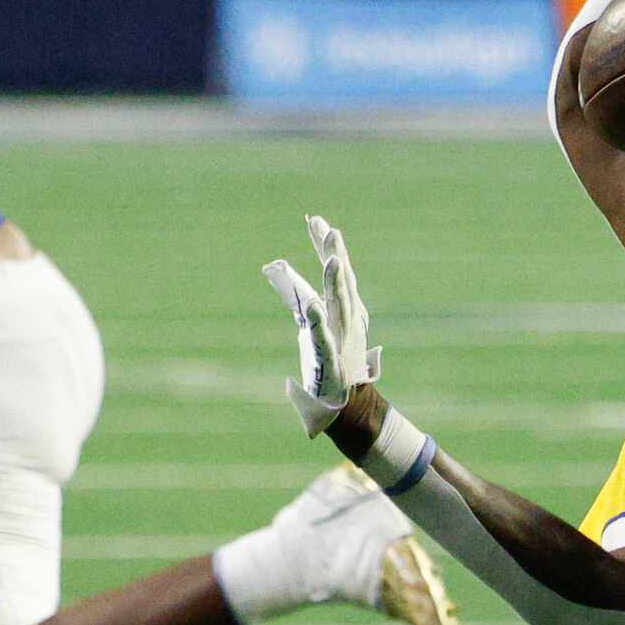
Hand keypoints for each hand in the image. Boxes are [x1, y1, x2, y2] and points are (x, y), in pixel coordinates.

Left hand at [261, 214, 378, 438]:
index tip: (315, 220)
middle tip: (329, 228)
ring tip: (331, 260)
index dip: (324, 246)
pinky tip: (313, 306)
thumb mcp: (313, 321)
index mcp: (346, 308)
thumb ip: (298, 295)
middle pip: (341, 281)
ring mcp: (342, 338)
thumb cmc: (330, 360)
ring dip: (335, 283)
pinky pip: (324, 338)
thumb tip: (276, 268)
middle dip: (335, 254)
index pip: (336, 271)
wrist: (347, 404)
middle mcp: (348, 319)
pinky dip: (320, 322)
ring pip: (339, 305)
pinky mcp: (331, 359)